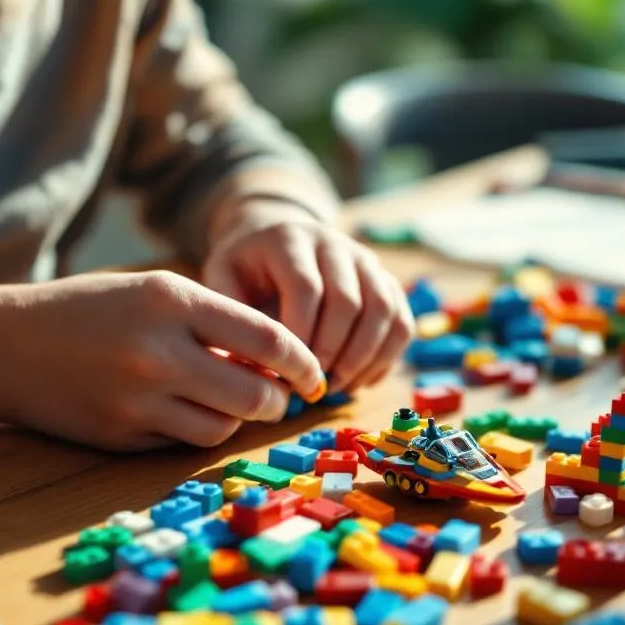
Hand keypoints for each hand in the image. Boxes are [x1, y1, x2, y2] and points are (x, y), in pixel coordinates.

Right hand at [0, 271, 323, 450]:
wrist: (5, 345)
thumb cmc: (91, 310)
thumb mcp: (153, 291)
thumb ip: (215, 320)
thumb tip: (279, 361)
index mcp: (172, 301)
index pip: (267, 337)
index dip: (303, 361)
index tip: (315, 373)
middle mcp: (158, 350)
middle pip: (255, 394)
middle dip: (275, 400)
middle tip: (275, 395)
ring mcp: (139, 399)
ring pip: (224, 425)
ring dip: (236, 417)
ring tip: (224, 399)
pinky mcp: (123, 435)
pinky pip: (185, 442)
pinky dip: (198, 430)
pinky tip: (184, 411)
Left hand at [201, 199, 414, 392]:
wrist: (276, 237)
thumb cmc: (247, 269)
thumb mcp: (223, 280)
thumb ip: (234, 318)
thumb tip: (254, 371)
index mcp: (290, 240)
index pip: (306, 287)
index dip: (302, 335)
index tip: (289, 370)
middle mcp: (335, 243)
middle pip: (349, 300)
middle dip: (333, 351)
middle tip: (314, 385)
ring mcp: (367, 261)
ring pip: (384, 310)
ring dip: (364, 358)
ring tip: (337, 387)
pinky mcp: (386, 281)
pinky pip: (402, 321)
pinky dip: (386, 357)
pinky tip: (359, 381)